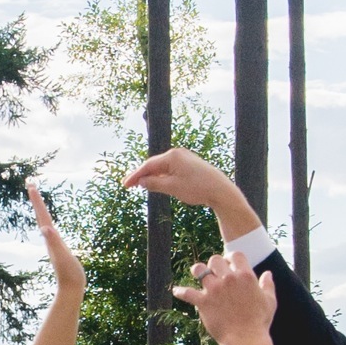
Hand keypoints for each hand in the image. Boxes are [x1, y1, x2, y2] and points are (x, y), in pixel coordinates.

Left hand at [26, 179, 82, 298]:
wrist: (71, 289)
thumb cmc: (69, 273)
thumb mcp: (62, 256)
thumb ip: (53, 242)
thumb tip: (44, 228)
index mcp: (50, 236)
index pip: (42, 214)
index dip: (37, 199)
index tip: (30, 184)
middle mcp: (49, 238)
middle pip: (41, 214)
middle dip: (36, 199)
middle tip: (30, 183)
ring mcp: (53, 243)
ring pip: (44, 222)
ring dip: (40, 209)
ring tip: (37, 199)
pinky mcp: (59, 248)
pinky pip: (51, 230)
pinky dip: (49, 222)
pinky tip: (48, 224)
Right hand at [126, 148, 261, 240]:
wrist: (221, 191)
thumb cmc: (197, 188)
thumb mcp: (171, 188)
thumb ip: (153, 183)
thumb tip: (141, 181)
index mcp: (172, 156)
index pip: (148, 165)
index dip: (135, 175)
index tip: (125, 185)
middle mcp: (178, 153)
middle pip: (154, 164)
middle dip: (141, 174)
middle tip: (128, 185)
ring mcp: (185, 158)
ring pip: (163, 167)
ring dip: (152, 176)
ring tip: (140, 185)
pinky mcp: (191, 164)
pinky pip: (172, 169)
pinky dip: (163, 176)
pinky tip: (158, 183)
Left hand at [174, 252, 277, 344]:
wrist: (246, 340)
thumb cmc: (259, 321)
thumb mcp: (270, 301)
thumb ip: (268, 285)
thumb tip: (267, 273)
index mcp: (246, 276)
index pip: (235, 255)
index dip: (231, 257)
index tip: (229, 263)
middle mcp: (229, 279)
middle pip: (215, 260)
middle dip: (214, 264)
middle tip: (214, 272)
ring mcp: (214, 290)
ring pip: (199, 269)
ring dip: (197, 270)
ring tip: (196, 274)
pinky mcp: (203, 302)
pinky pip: (187, 293)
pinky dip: (180, 292)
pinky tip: (176, 291)